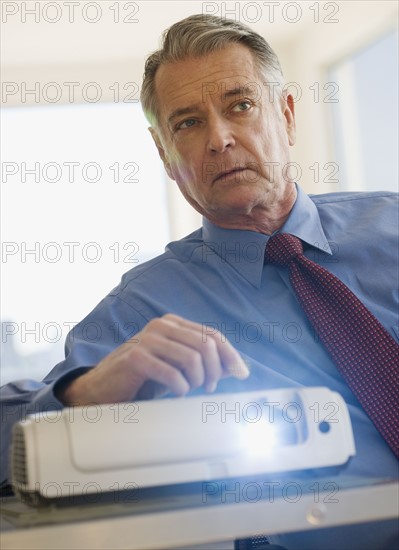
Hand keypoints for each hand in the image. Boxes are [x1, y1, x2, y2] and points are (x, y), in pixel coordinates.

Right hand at [58, 314, 249, 405]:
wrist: (102, 389)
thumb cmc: (143, 378)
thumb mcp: (177, 367)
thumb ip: (204, 363)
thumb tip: (238, 368)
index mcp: (172, 324)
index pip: (211, 334)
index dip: (230, 354)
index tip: (242, 374)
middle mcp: (160, 326)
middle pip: (206, 345)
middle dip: (215, 370)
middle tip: (209, 388)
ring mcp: (147, 340)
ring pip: (192, 358)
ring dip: (198, 380)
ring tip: (190, 389)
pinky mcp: (136, 358)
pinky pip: (173, 373)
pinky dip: (181, 388)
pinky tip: (177, 393)